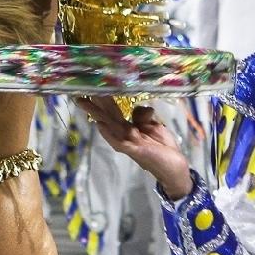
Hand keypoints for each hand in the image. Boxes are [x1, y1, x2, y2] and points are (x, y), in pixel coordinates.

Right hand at [76, 97, 192, 198]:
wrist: (175, 166)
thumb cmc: (164, 148)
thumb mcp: (154, 126)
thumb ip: (143, 117)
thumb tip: (136, 108)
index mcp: (129, 127)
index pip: (114, 111)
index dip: (104, 100)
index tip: (93, 88)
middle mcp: (125, 134)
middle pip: (107, 117)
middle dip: (94, 105)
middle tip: (79, 93)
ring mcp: (128, 142)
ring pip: (109, 126)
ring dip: (96, 115)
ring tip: (84, 103)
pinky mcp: (135, 150)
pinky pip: (119, 142)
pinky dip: (109, 135)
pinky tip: (99, 125)